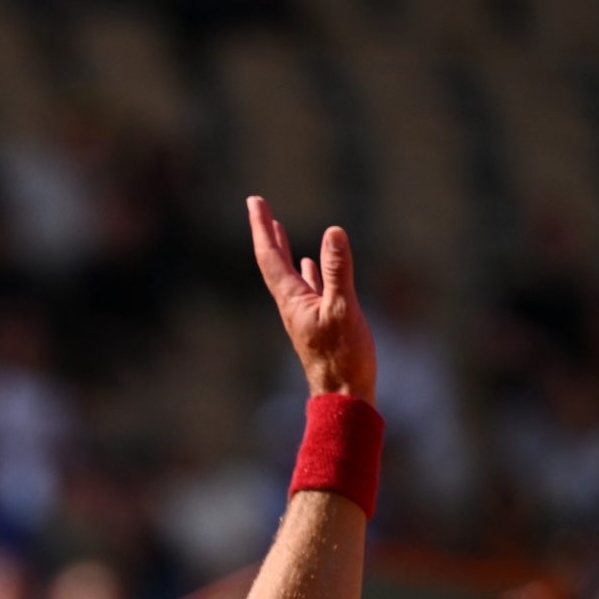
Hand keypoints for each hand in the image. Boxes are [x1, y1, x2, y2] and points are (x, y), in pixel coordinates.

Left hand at [247, 196, 376, 402]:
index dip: (262, 227)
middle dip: (267, 233)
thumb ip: (337, 270)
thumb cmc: (344, 358)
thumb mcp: (343, 308)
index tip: (254, 201)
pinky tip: (310, 264)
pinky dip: (308, 271)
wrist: (344, 397)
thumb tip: (332, 232)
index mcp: (291, 300)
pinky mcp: (319, 323)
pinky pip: (309, 288)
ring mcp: (304, 314)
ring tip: (278, 230)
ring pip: (290, 274)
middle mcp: (292, 305)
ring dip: (284, 249)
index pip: (271, 256)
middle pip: (274, 262)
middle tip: (259, 207)